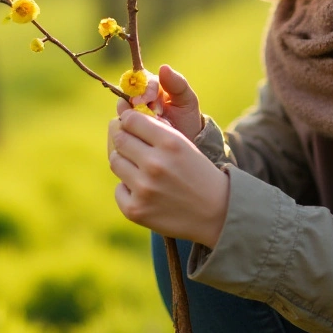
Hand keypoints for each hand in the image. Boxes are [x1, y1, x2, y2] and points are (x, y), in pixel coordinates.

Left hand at [108, 108, 228, 247]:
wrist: (217, 212)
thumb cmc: (198, 174)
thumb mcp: (184, 145)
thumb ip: (157, 131)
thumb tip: (125, 119)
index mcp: (169, 143)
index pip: (131, 120)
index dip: (128, 120)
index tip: (129, 124)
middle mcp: (154, 164)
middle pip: (120, 140)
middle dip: (125, 139)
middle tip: (132, 146)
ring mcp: (143, 188)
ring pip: (115, 162)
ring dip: (125, 162)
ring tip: (140, 169)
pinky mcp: (135, 210)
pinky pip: (118, 189)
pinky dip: (128, 189)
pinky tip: (145, 191)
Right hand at [116, 64, 203, 140]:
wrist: (186, 143)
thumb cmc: (187, 119)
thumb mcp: (187, 100)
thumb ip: (177, 83)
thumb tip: (163, 67)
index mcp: (151, 87)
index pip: (140, 80)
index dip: (143, 90)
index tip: (148, 99)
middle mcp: (137, 99)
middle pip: (127, 95)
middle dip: (139, 106)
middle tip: (152, 115)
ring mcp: (130, 115)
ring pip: (123, 111)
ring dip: (136, 119)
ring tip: (153, 126)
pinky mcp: (126, 129)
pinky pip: (121, 127)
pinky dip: (132, 130)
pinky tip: (144, 135)